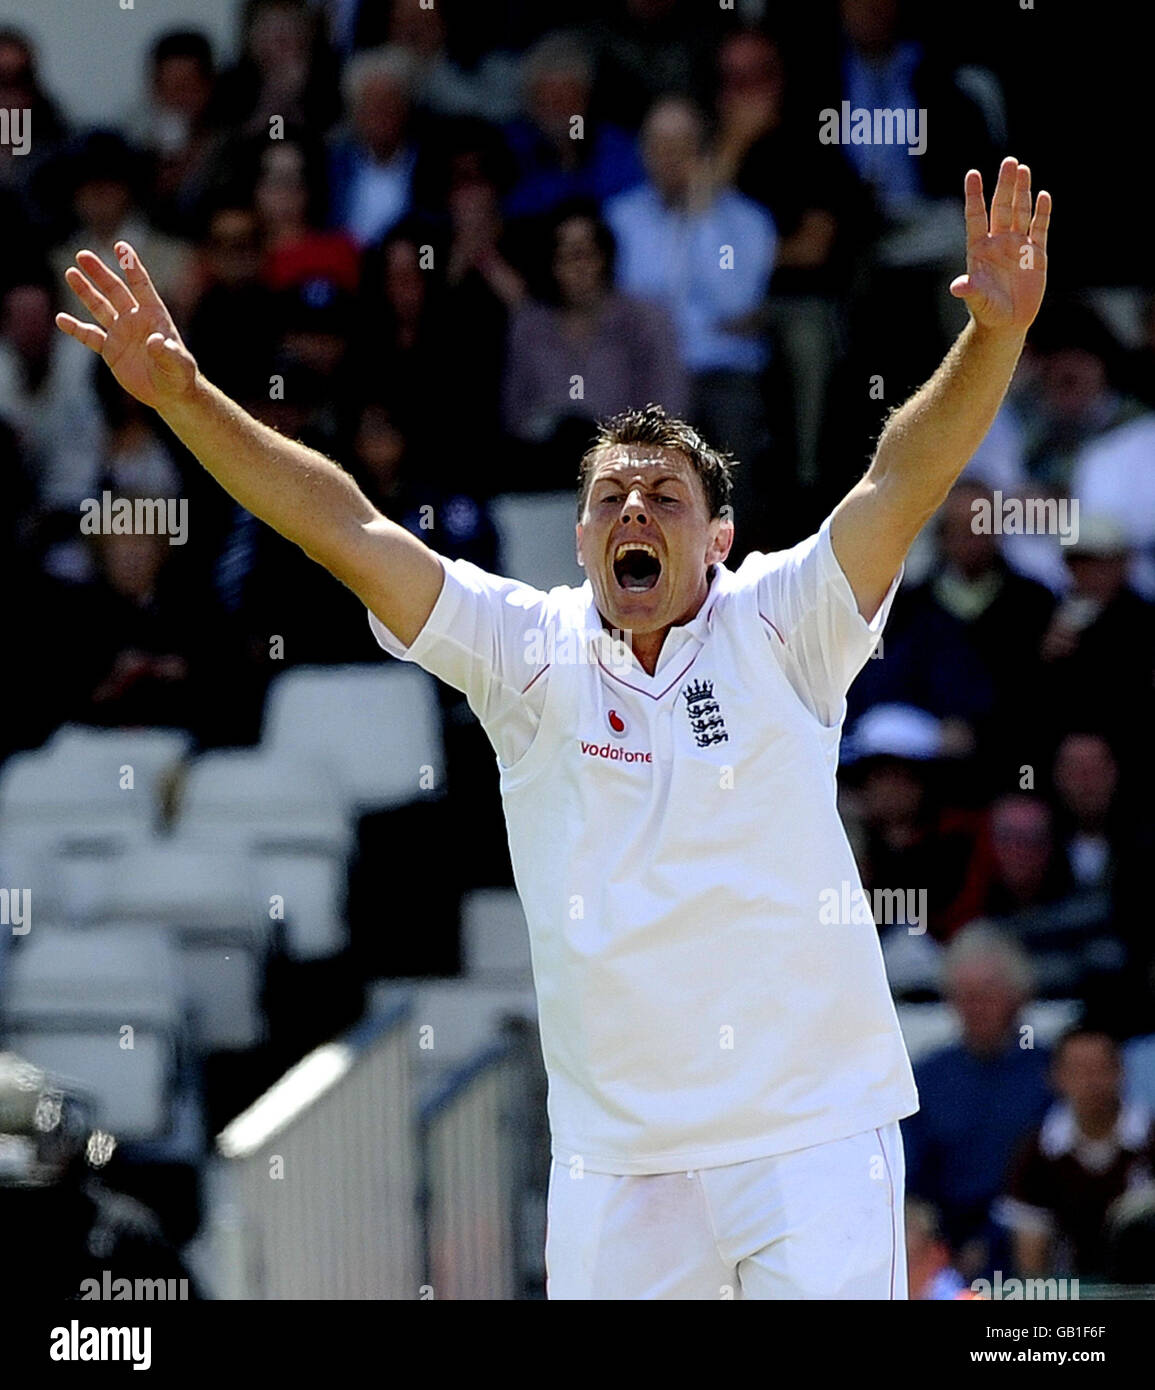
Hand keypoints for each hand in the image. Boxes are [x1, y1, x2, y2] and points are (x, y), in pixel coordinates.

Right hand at [55, 243, 198, 411]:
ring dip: (85, 291)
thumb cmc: (179, 376)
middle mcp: (135, 319)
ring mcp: (121, 332)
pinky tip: (61, 319)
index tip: (120, 246)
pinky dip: (76, 328)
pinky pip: (90, 336)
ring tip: (70, 273)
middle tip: (82, 255)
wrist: (169, 394)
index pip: (141, 285)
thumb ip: (168, 352)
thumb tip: (155, 342)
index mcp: (154, 316)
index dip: (130, 266)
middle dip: (99, 273)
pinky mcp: (110, 349)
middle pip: (114, 291)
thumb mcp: (178, 364)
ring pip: (99, 307)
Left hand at [950, 157, 1049, 334]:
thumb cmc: (988, 311)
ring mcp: (1018, 245)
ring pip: (1020, 212)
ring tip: (1023, 169)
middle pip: (1001, 207)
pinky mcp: (1037, 253)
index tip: (973, 174)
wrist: (1007, 323)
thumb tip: (958, 286)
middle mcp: (998, 242)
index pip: (976, 216)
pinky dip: (1042, 212)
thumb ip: (970, 290)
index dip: (975, 196)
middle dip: (1005, 185)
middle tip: (1009, 162)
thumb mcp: (978, 300)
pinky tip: (1044, 195)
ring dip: (1022, 191)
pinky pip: (1040, 228)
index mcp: (979, 249)